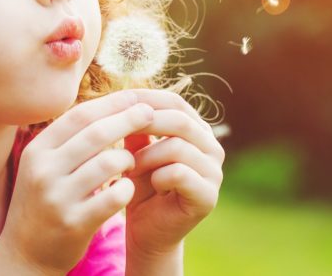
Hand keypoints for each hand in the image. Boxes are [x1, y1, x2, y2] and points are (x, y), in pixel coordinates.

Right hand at [0, 90, 152, 273]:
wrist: (24, 254)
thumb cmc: (45, 200)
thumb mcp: (46, 166)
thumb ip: (71, 138)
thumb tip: (112, 102)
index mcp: (36, 151)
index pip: (79, 115)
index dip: (111, 103)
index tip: (135, 96)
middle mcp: (43, 170)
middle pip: (97, 133)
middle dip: (129, 119)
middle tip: (150, 114)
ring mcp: (57, 197)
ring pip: (109, 162)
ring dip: (129, 158)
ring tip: (131, 162)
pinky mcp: (74, 223)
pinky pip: (115, 195)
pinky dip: (127, 188)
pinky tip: (127, 189)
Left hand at [123, 89, 224, 257]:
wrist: (148, 234)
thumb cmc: (141, 188)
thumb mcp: (136, 151)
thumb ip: (136, 128)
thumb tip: (126, 97)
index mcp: (197, 131)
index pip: (176, 102)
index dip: (146, 99)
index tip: (116, 102)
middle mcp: (212, 148)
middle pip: (180, 120)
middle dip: (144, 124)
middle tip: (117, 133)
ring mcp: (214, 172)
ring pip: (178, 146)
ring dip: (146, 156)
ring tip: (129, 167)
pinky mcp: (208, 196)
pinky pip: (180, 173)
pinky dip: (157, 176)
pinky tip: (148, 186)